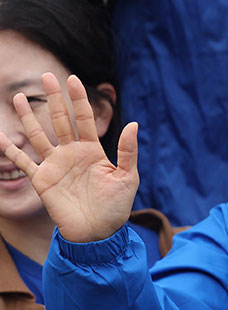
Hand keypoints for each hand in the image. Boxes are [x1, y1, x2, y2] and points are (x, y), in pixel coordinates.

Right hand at [0, 74, 136, 242]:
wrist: (97, 233)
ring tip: (20, 97)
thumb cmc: (116, 206)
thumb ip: (128, 151)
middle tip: (46, 76)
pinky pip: (23, 162)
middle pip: (61, 120)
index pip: (85, 118)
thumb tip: (133, 124)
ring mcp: (55, 165)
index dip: (79, 99)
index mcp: (93, 150)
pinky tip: (0, 136)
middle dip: (54, 98)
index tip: (73, 78)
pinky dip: (11, 150)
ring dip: (29, 117)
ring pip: (39, 135)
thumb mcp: (127, 177)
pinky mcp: (42, 180)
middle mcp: (72, 153)